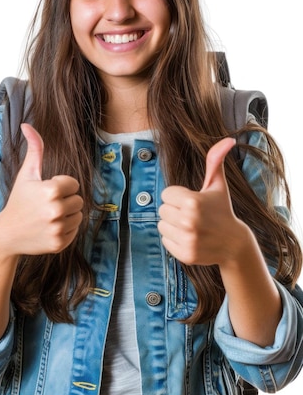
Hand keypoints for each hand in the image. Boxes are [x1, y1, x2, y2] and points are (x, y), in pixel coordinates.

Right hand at [0, 123, 82, 255]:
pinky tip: (49, 228)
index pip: (74, 184)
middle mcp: (55, 210)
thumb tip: (27, 125)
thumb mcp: (26, 174)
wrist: (8, 234)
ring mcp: (58, 228)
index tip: (46, 192)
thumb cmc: (19, 200)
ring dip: (68, 215)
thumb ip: (34, 149)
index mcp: (50, 191)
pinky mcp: (60, 243)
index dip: (61, 186)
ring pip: (79, 215)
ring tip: (48, 216)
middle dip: (65, 201)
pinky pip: (76, 230)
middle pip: (78, 200)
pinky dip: (66, 229)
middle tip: (47, 206)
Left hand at [158, 137, 241, 265]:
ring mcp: (187, 240)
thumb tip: (228, 139)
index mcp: (192, 201)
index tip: (191, 201)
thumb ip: (215, 161)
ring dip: (172, 225)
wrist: (234, 243)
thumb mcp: (218, 185)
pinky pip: (165, 241)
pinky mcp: (184, 254)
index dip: (177, 196)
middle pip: (162, 210)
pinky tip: (190, 238)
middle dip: (174, 210)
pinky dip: (174, 240)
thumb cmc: (222, 210)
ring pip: (161, 226)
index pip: (165, 194)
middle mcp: (188, 221)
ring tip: (191, 226)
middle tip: (192, 215)